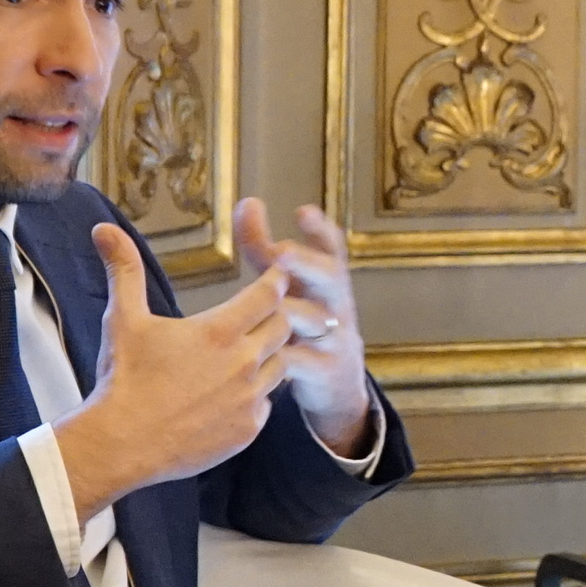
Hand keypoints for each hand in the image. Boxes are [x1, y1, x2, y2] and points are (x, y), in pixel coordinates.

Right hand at [53, 222, 291, 522]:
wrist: (122, 443)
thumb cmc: (123, 378)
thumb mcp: (123, 318)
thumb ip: (123, 269)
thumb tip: (104, 228)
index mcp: (219, 330)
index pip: (269, 294)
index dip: (273, 281)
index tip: (275, 274)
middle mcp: (243, 362)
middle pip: (283, 326)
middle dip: (276, 315)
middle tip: (264, 310)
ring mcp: (249, 399)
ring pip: (281, 365)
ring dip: (269, 354)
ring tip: (249, 351)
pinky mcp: (248, 430)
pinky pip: (267, 404)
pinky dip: (257, 394)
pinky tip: (236, 391)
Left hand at [233, 197, 370, 456]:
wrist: (339, 384)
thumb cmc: (303, 319)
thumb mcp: (287, 284)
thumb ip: (264, 248)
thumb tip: (246, 202)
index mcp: (326, 277)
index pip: (332, 246)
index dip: (319, 229)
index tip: (303, 211)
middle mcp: (335, 302)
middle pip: (331, 276)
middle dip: (306, 263)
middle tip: (280, 253)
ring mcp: (334, 336)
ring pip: (316, 321)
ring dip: (290, 312)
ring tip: (270, 308)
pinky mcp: (325, 370)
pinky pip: (303, 362)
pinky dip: (281, 359)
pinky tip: (257, 356)